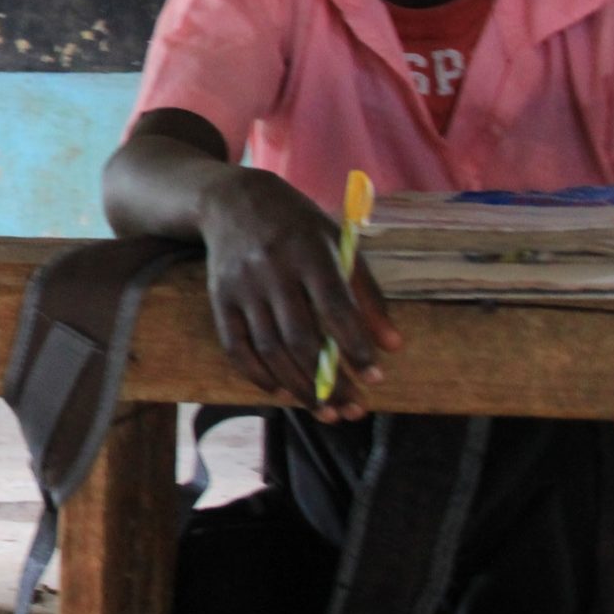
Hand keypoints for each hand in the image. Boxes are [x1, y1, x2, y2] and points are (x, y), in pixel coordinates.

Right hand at [196, 169, 399, 420]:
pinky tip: (281, 392)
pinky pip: (236, 346)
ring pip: (269, 349)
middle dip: (329, 381)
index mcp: (309, 253)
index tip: (375, 377)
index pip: (336, 308)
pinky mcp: (220, 298)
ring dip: (298, 388)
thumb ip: (367, 295)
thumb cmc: (299, 227)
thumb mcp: (340, 245)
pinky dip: (257, 375)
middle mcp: (272, 270)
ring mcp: (242, 286)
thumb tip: (392, 347)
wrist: (234, 201)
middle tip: (353, 409)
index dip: (355, 347)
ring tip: (326, 411)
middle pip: (301, 339)